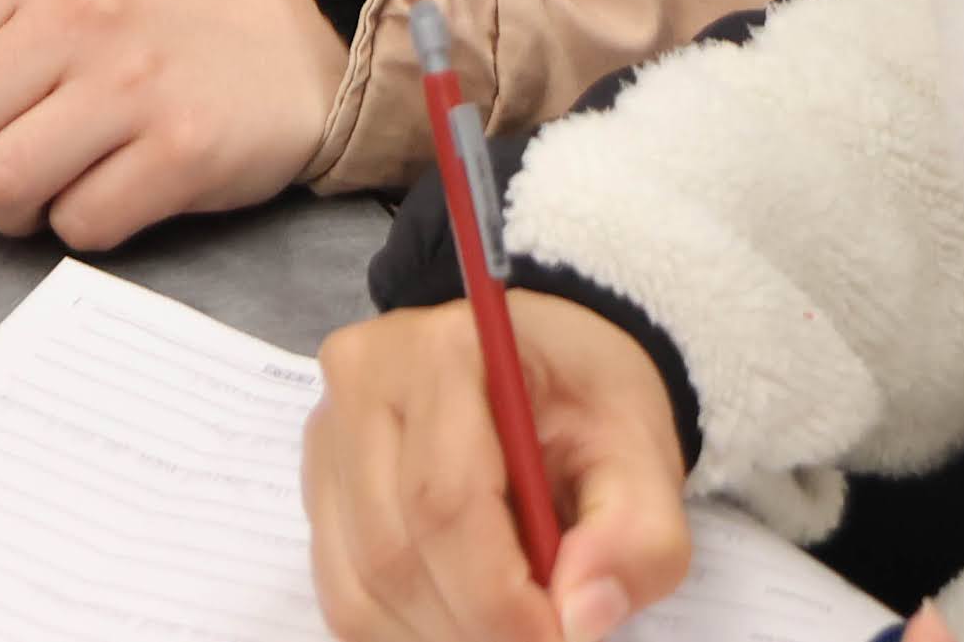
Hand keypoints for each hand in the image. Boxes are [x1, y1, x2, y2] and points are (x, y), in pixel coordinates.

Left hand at [0, 0, 346, 250]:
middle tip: (12, 167)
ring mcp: (132, 86)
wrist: (301, 44)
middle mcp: (79, 19)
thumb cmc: (167, 30)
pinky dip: (86, 226)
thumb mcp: (65, 4)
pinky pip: (82, 224)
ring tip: (60, 186)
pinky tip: (119, 191)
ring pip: (2, 185)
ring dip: (19, 210)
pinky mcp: (182, 152)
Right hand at [305, 294, 692, 641]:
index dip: (498, 599)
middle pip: (394, 552)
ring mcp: (327, 435)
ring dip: (437, 638)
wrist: (548, 365)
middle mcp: (363, 382)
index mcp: (443, 352)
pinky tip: (463, 616)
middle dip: (474, 629)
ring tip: (508, 627)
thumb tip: (583, 617)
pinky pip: (342, 594)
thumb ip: (636, 537)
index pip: (445, 502)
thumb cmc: (589, 400)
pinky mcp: (319, 485)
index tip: (558, 640)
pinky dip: (405, 632)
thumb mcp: (644, 454)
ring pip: (360, 586)